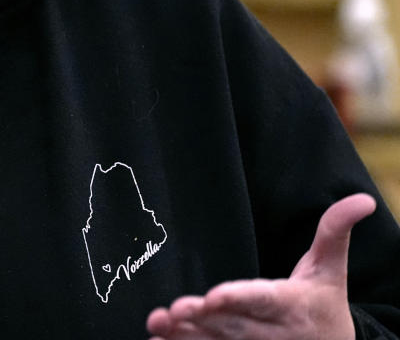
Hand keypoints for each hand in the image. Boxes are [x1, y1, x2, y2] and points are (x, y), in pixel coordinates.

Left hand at [146, 193, 375, 339]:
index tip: (214, 295)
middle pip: (231, 325)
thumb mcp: (331, 269)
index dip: (238, 298)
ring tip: (159, 322)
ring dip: (185, 335)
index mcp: (291, 305)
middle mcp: (270, 333)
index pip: (262, 299)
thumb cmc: (323, 304)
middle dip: (202, 318)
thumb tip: (364, 198)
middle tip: (175, 308)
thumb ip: (334, 232)